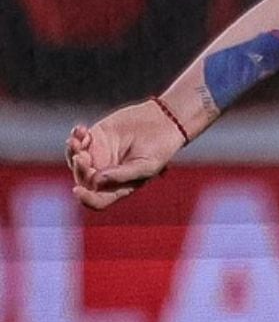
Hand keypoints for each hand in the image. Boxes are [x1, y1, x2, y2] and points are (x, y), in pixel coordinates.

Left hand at [67, 100, 185, 210]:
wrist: (164, 121)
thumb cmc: (160, 148)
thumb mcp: (147, 166)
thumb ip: (122, 175)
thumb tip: (95, 181)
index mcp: (119, 187)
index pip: (98, 200)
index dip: (86, 198)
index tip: (77, 190)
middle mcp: (105, 175)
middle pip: (82, 179)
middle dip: (79, 169)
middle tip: (83, 156)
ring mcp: (98, 156)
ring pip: (75, 161)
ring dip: (72, 152)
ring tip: (79, 139)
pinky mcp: (95, 138)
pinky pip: (76, 142)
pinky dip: (75, 136)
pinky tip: (82, 129)